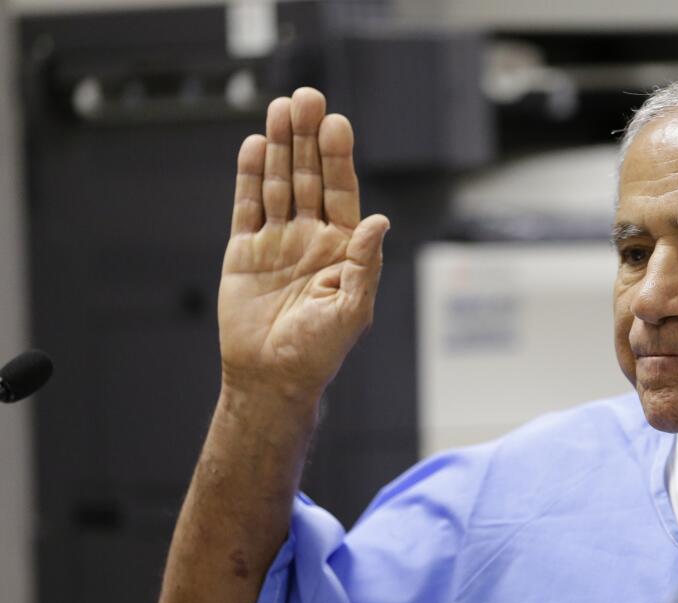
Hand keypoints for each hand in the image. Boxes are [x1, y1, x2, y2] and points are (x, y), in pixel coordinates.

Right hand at [217, 87, 388, 403]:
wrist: (271, 378)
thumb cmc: (319, 352)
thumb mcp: (352, 310)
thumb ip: (365, 264)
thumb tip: (381, 221)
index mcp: (343, 249)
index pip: (341, 192)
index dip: (338, 158)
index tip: (336, 124)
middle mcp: (311, 238)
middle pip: (308, 177)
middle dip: (307, 139)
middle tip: (306, 98)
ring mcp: (277, 241)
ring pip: (277, 184)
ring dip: (278, 147)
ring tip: (280, 108)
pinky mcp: (245, 251)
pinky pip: (247, 207)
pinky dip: (249, 177)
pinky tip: (254, 146)